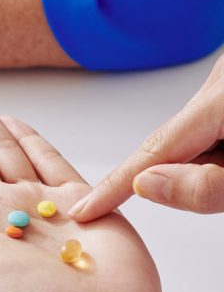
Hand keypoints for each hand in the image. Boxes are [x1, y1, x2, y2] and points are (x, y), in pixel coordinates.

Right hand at [69, 54, 223, 219]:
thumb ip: (205, 187)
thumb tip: (144, 185)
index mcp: (223, 100)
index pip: (153, 150)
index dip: (115, 185)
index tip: (82, 210)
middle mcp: (216, 82)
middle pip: (174, 146)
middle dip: (187, 175)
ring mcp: (220, 81)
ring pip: (191, 141)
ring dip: (211, 164)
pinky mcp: (223, 88)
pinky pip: (205, 130)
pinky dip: (217, 151)